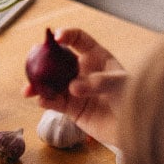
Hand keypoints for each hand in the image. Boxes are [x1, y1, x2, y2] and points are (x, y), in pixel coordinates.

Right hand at [23, 28, 127, 146]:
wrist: (135, 127)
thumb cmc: (134, 100)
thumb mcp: (120, 85)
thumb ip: (97, 83)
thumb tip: (72, 87)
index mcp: (97, 57)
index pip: (79, 40)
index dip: (67, 35)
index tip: (56, 37)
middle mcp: (83, 71)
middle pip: (58, 60)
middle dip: (43, 59)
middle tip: (32, 58)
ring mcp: (75, 90)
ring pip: (52, 83)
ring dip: (38, 85)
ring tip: (28, 90)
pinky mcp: (72, 109)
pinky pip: (55, 103)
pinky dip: (46, 102)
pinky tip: (41, 101)